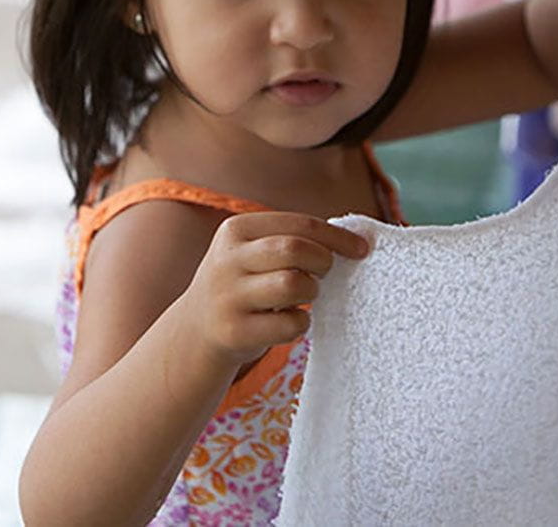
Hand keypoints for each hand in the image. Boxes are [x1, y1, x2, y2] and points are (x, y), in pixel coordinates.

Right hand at [184, 212, 368, 365]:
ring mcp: (227, 297)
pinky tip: (289, 321)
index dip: (337, 237)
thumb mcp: (254, 251)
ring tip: (303, 294)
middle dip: (322, 261)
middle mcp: (226, 260)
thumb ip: (291, 239)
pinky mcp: (233, 332)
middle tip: (323, 272)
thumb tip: (354, 240)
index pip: (300, 224)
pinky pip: (290, 324)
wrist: (196, 330)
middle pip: (295, 249)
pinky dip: (301, 323)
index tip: (361, 249)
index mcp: (236, 229)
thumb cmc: (245, 284)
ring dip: (310, 291)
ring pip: (292, 284)